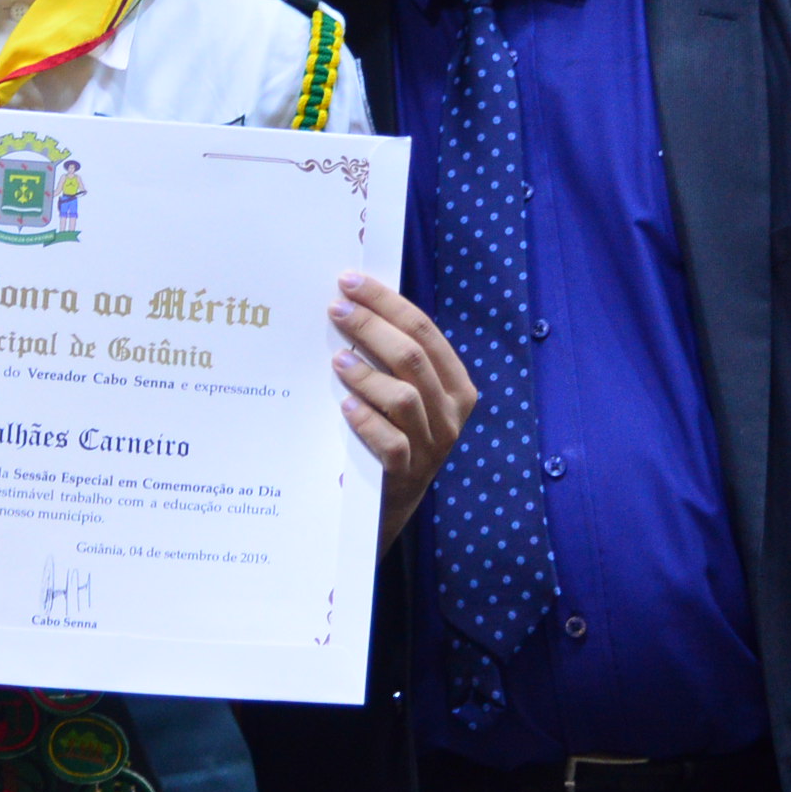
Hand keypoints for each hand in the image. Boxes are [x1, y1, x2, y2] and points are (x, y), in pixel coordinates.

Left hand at [329, 273, 477, 550]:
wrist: (386, 508)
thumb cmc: (390, 436)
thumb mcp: (402, 397)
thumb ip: (391, 358)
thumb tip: (352, 303)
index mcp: (455, 385)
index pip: (424, 330)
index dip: (386, 302)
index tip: (349, 282)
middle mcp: (451, 412)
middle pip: (413, 356)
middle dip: (371, 326)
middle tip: (335, 309)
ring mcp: (433, 445)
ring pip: (404, 396)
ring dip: (366, 373)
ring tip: (337, 360)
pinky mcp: (409, 474)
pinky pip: (391, 442)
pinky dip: (366, 421)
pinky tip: (345, 407)